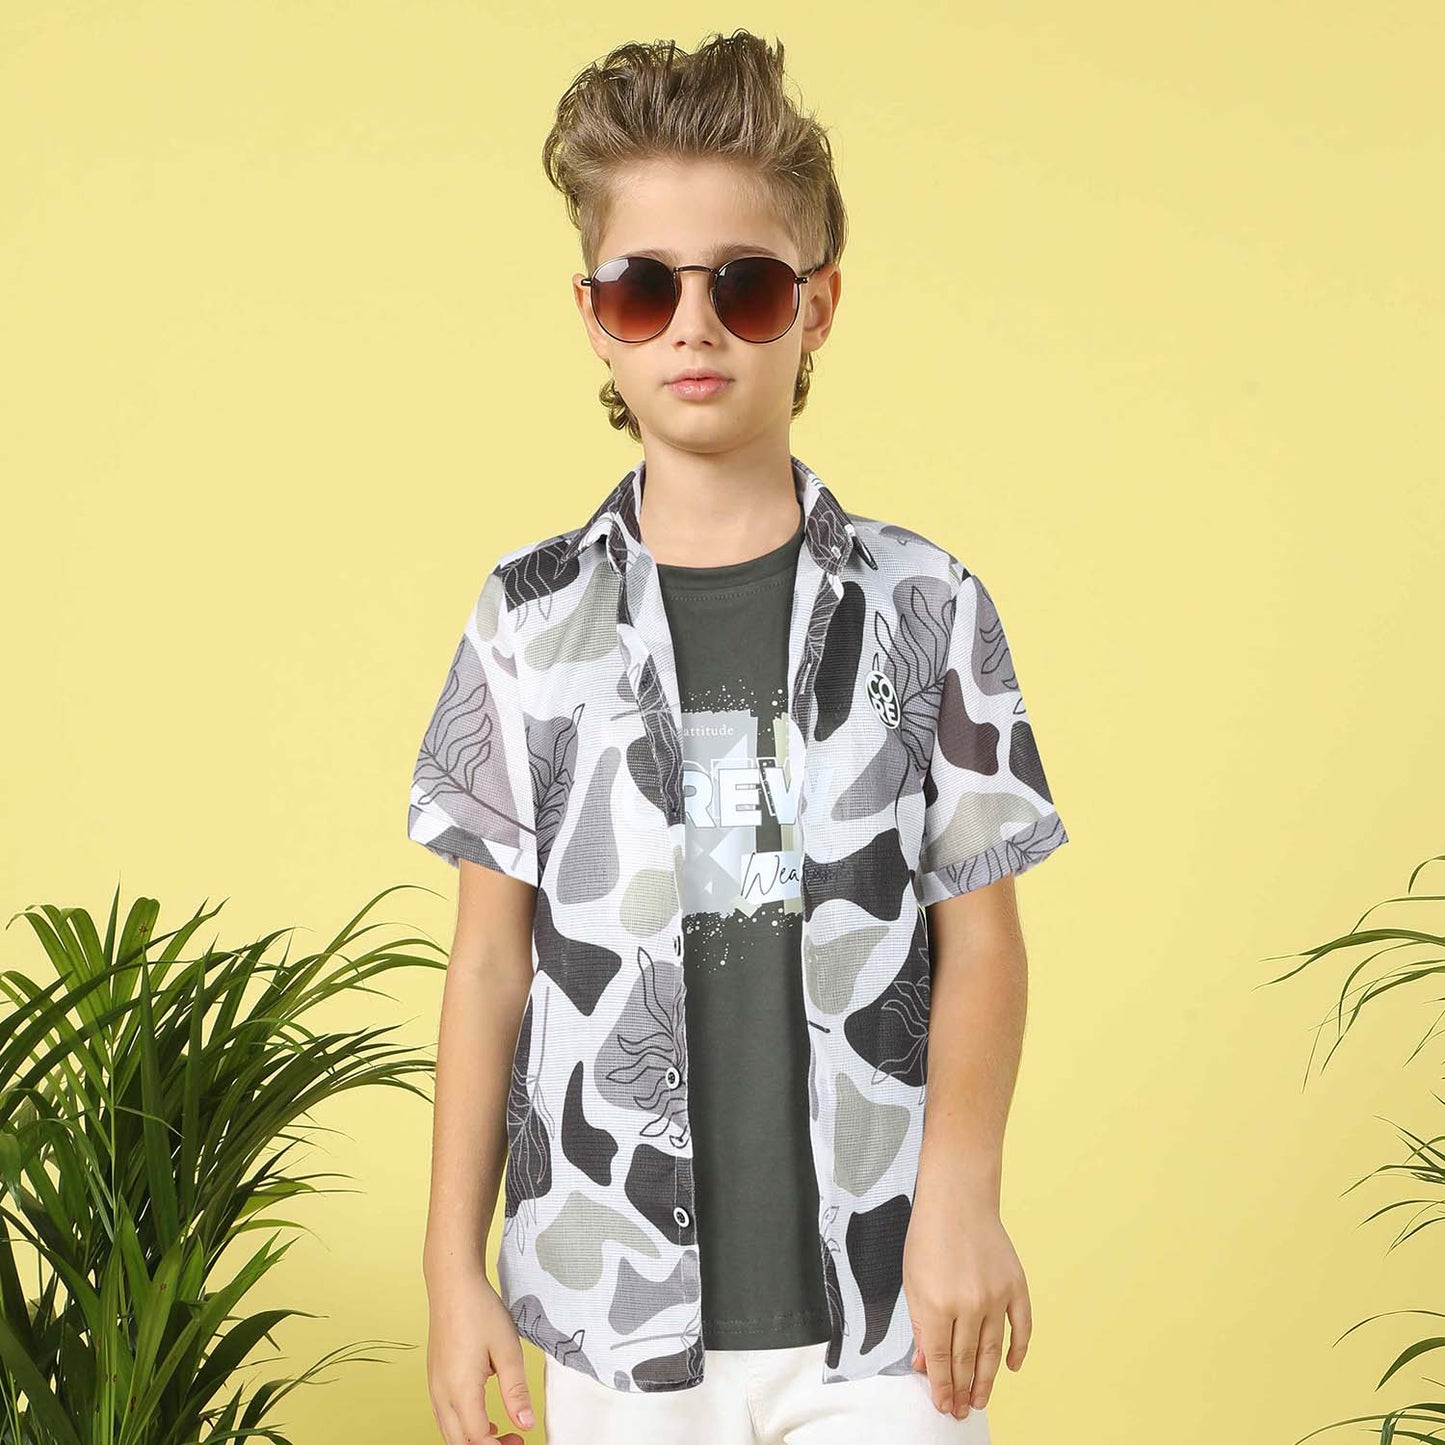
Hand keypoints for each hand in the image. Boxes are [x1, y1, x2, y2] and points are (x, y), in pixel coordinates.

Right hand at [426, 1261, 535, 1440]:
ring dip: (472, 1439)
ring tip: (500, 1431)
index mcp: (461, 1390)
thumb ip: (516, 1391)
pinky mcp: (434, 1378)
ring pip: (449, 1432)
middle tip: (514, 1441)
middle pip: (459, 1443)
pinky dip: (461, 1426)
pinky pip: (444, 1416)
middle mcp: (441, 1394)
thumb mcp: (507, 1350)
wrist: (453, 1285)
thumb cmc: (481, 1312)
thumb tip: (526, 1424)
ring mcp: (434, 1386)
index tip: (520, 1442)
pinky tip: (482, 1415)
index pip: (477, 1439)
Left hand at [902, 1186, 1031, 1417]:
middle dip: (961, 1389)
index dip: (941, 1385)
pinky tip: (1011, 1368)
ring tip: (980, 1401)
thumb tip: (925, 1364)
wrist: (958, 1198)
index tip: (942, 1405)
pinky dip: (1019, 1350)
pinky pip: (1022, 1327)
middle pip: (966, 1359)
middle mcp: (970, 1303)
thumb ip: (921, 1325)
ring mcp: (996, 1295)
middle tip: (960, 1410)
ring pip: (993, 1350)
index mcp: (937, 1303)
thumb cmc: (928, 1235)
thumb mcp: (912, 1280)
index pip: (941, 1358)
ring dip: (986, 1380)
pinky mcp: (1016, 1285)